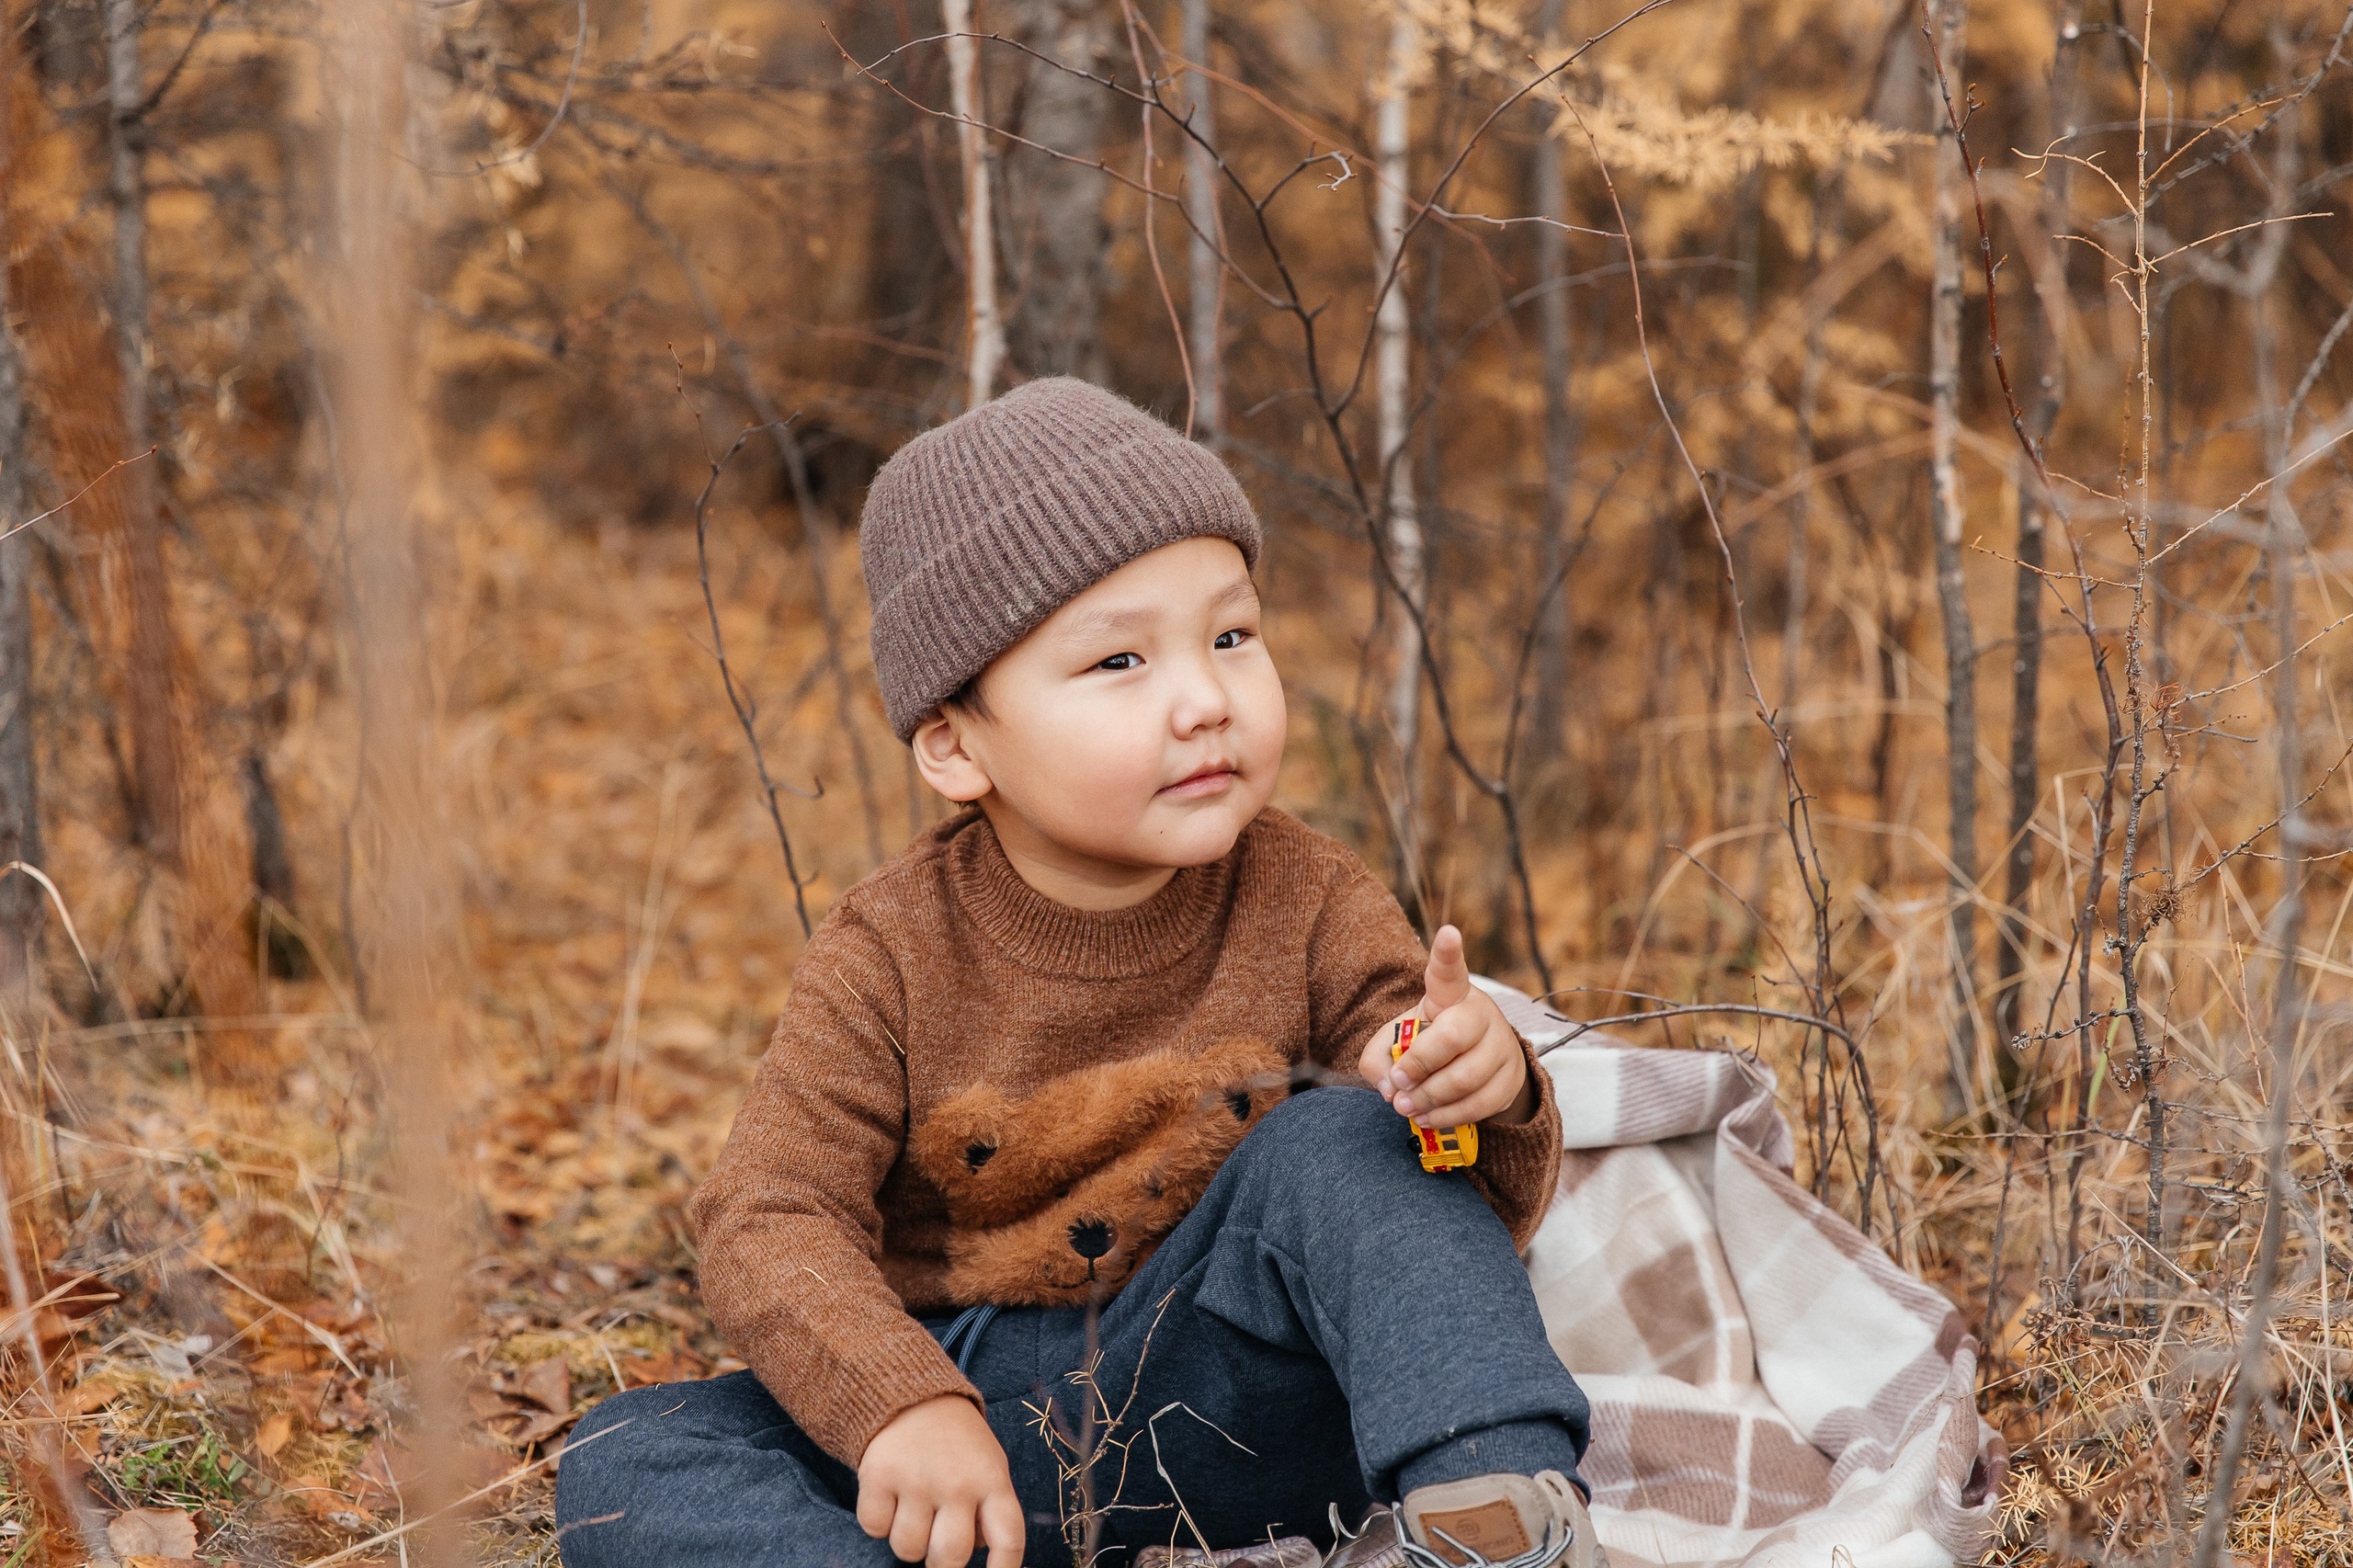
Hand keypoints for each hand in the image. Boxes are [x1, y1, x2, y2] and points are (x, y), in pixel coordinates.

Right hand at [857, 1395, 1023, 1567]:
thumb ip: (988, 1509)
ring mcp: (917, 1479)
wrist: (911, 1393)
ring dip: (909, 1540)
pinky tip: (891, 1494)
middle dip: (942, 1563)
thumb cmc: (956, 1442)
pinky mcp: (879, 1475)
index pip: (1009, 1539)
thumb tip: (980, 1554)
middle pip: (950, 1558)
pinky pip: (875, 1528)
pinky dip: (879, 1520)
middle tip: (937, 1544)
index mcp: (992, 1479)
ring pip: (908, 1549)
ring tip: (914, 1509)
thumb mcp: (987, 1466)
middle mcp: (957, 1481)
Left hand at [1357, 925, 1536, 1129]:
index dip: (1448, 953)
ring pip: (1465, 1077)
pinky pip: (1479, 1104)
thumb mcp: (1397, 1040)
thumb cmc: (1429, 1042)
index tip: (1448, 934)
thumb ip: (1379, 1058)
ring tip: (1407, 1106)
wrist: (1478, 1061)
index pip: (1448, 971)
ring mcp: (1501, 1045)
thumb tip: (1389, 1087)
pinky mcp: (1511, 1078)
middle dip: (1419, 1064)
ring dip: (1429, 1098)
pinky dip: (1448, 1116)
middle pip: (1453, 1036)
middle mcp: (1480, 1013)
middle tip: (1398, 1083)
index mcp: (1450, 994)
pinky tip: (1428, 1117)